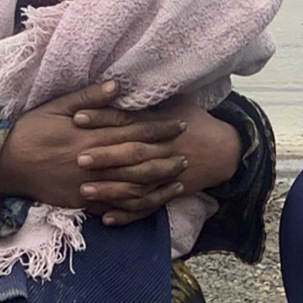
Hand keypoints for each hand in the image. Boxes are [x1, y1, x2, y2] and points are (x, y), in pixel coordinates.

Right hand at [0, 83, 187, 215]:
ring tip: (177, 179)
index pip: (133, 130)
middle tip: (187, 154)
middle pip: (138, 161)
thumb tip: (118, 86)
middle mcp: (93, 162)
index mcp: (89, 135)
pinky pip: (113, 207)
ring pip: (131, 187)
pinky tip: (151, 203)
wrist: (3, 164)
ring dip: (157, 184)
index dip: (159, 128)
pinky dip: (134, 207)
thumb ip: (89, 96)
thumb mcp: (56, 106)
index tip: (180, 124)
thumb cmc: (30, 130)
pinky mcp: (80, 203)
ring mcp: (88, 185)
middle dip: (165, 157)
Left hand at [78, 95, 240, 224]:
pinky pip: (147, 207)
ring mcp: (165, 175)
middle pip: (130, 153)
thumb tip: (116, 83)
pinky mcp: (168, 193)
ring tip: (85, 191)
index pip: (126, 119)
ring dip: (111, 189)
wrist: (225, 150)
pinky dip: (127, 215)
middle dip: (104, 157)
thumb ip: (147, 98)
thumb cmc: (196, 121)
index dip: (101, 118)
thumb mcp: (176, 102)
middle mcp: (161, 150)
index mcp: (159, 124)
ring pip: (136, 184)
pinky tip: (106, 219)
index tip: (77, 118)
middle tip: (78, 159)